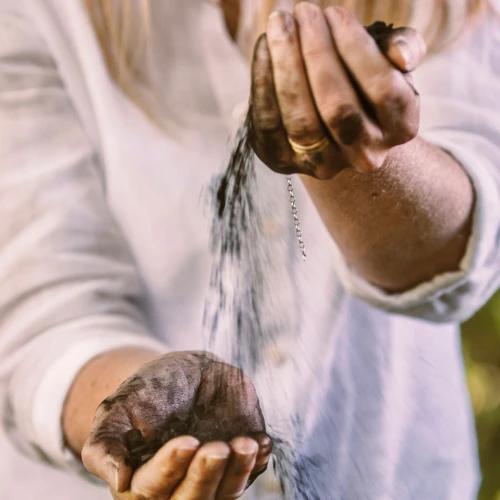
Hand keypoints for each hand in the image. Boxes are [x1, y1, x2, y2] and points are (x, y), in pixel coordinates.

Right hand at [82, 351, 270, 498]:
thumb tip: (119, 480)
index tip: (187, 442)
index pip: (152, 489)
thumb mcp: (116, 411)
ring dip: (238, 472)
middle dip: (205, 477)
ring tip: (247, 444)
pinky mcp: (236, 464)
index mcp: (141, 482)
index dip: (169, 468)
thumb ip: (106, 446)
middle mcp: (177, 487)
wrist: (182, 374)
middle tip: (217, 447)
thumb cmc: (145, 393)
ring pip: (225, 494)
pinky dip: (259, 461)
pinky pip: (251, 473)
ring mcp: (211, 477)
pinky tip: (261, 442)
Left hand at [249, 3, 426, 178]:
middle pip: (339, 108)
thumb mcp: (392, 64)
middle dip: (317, 54)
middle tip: (303, 11)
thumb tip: (401, 53)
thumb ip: (405, 48)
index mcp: (401, 127)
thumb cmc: (364, 84)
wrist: (334, 129)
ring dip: (287, 66)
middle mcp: (366, 154)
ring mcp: (325, 164)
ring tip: (280, 24)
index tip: (334, 13)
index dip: (356, 49)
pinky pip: (269, 124)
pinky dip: (263, 83)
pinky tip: (264, 48)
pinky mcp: (285, 162)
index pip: (382, 89)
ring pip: (302, 121)